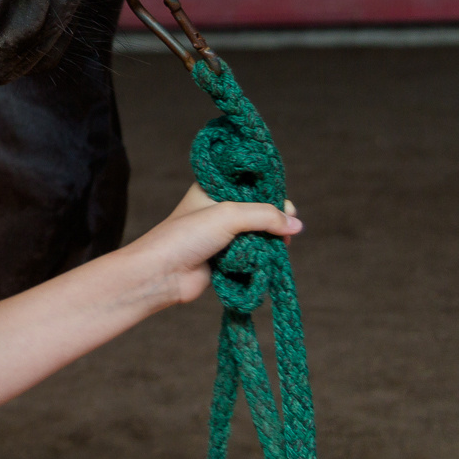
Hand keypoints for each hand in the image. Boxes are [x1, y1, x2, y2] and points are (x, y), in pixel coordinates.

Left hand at [125, 184, 303, 308]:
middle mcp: (217, 210)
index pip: (249, 184)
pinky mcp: (226, 258)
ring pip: (258, 235)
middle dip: (275, 220)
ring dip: (270, 242)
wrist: (162, 274)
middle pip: (258, 211)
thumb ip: (264, 215)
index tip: (286, 205)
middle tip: (287, 230)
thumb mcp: (228, 215)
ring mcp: (222, 235)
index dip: (270, 192)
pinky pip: (253, 255)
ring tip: (280, 247)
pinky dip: (262, 258)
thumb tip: (296, 224)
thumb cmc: (186, 236)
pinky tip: (270, 261)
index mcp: (213, 189)